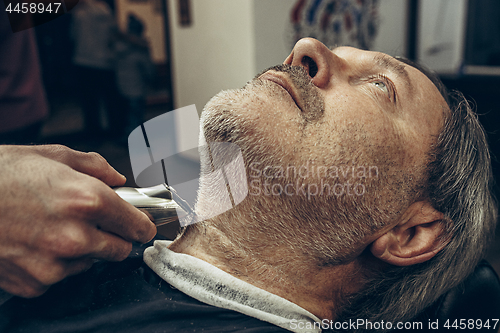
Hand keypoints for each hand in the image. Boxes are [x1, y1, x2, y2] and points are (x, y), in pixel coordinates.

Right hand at [0, 145, 155, 297]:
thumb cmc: (0, 175)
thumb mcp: (51, 155)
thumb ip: (95, 166)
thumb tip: (118, 178)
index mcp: (89, 200)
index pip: (138, 226)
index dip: (141, 224)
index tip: (140, 225)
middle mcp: (77, 236)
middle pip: (120, 250)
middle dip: (113, 237)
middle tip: (95, 224)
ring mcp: (55, 264)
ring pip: (89, 263)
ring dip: (83, 251)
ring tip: (54, 229)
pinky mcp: (34, 283)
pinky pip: (60, 276)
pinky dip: (55, 264)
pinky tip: (35, 243)